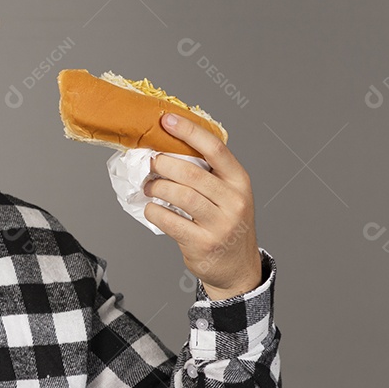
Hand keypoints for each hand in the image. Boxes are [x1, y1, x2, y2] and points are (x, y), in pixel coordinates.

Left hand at [143, 113, 261, 299]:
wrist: (237, 267)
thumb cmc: (226, 223)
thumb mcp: (228, 194)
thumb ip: (208, 173)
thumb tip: (167, 146)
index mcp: (240, 181)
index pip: (215, 148)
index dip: (189, 131)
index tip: (166, 120)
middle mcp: (234, 201)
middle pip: (191, 172)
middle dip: (163, 164)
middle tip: (150, 164)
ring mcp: (220, 224)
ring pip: (179, 195)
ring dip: (156, 187)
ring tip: (148, 186)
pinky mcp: (203, 243)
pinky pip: (169, 220)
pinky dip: (153, 211)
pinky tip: (152, 208)